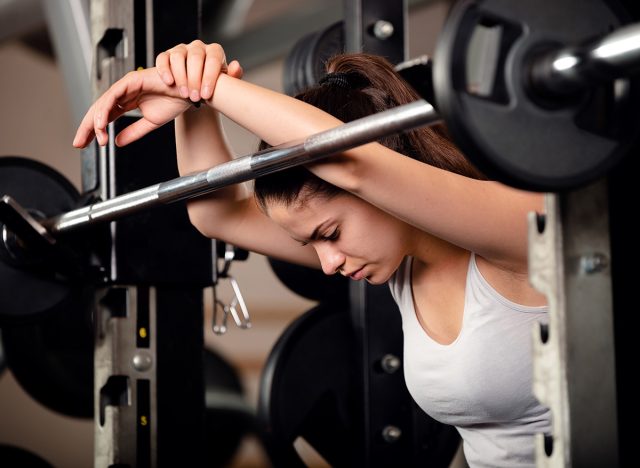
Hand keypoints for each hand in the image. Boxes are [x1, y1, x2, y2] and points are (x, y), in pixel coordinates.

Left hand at [73, 68, 189, 147]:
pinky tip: (101, 122)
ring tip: (96, 136)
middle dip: (87, 127)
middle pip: (98, 110)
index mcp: (126, 102)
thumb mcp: (150, 123)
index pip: (104, 117)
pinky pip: (113, 95)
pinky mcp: (131, 80)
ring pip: (103, 103)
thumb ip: (133, 132)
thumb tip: (116, 141)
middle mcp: (123, 93)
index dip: (93, 130)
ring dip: (96, 121)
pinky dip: (105, 109)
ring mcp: (126, 86)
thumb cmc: (173, 102)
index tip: (85, 144)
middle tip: (79, 142)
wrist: (189, 93)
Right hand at [155, 40, 242, 101]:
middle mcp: (198, 47)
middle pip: (196, 57)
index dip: (210, 77)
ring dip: (181, 76)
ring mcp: (181, 49)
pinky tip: (169, 82)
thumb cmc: (214, 86)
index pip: (213, 59)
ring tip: (184, 94)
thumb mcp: (225, 84)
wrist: (199, 91)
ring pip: (178, 56)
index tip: (207, 95)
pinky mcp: (167, 55)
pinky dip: (165, 70)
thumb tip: (236, 66)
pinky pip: (163, 58)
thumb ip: (233, 76)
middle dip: (195, 79)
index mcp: (214, 51)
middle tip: (195, 97)